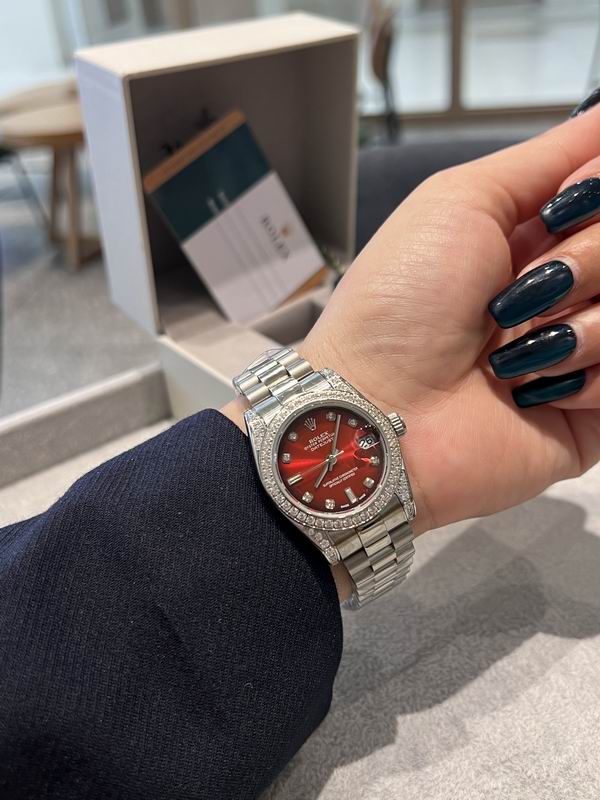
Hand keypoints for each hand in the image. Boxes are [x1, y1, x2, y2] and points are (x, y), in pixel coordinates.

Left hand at [300, 106, 599, 535]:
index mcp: (535, 237)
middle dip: (586, 259)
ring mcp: (581, 351)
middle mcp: (564, 289)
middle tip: (519, 293)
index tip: (563, 207)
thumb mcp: (459, 201)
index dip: (597, 194)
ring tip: (513, 352)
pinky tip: (533, 392)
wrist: (377, 411)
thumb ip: (548, 158)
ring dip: (584, 324)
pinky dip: (589, 376)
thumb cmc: (398, 306)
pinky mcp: (593, 415)